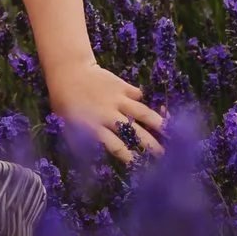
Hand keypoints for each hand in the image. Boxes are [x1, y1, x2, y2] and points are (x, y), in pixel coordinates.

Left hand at [48, 64, 165, 164]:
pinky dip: (144, 100)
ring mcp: (117, 99)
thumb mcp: (67, 126)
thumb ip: (80, 144)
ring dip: (157, 122)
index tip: (139, 163)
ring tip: (171, 131)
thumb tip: (92, 163)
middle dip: (150, 144)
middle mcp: (108, 115)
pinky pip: (137, 94)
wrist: (69, 71)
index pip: (116, 145)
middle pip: (134, 132)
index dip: (128, 155)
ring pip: (142, 112)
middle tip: (163, 154)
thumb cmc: (65, 102)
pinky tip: (157, 105)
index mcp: (95, 126)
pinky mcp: (121, 86)